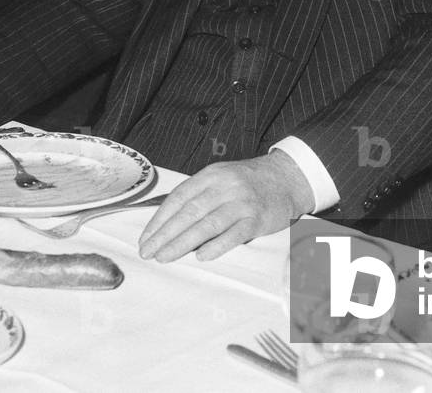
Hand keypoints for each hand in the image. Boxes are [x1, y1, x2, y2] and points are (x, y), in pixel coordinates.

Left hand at [138, 151, 314, 262]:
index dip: (159, 219)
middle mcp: (225, 186)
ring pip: (207, 225)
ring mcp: (242, 202)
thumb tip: (168, 226)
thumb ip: (198, 196)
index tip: (145, 238)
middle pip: (189, 212)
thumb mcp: (221, 179)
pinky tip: (201, 257)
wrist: (286, 179)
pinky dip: (216, 246)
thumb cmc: (247, 183)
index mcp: (212, 175)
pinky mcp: (257, 219)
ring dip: (182, 243)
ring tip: (164, 257)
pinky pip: (233, 235)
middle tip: (147, 252)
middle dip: (165, 234)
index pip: (179, 198)